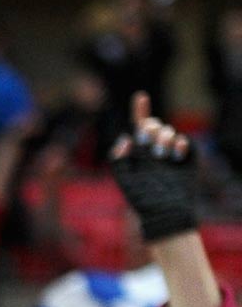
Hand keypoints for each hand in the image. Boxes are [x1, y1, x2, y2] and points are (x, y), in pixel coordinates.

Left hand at [109, 92, 195, 243]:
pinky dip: (179, 145)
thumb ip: (118, 159)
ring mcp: (171, 152)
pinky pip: (184, 142)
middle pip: (154, 126)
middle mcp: (155, 149)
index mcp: (139, 152)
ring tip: (161, 155)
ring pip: (168, 132)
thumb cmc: (142, 198)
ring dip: (163, 139)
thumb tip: (125, 138)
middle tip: (148, 137)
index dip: (140, 111)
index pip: (139, 128)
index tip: (140, 97)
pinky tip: (175, 153)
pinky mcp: (187, 157)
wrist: (164, 210)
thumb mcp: (124, 179)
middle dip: (150, 128)